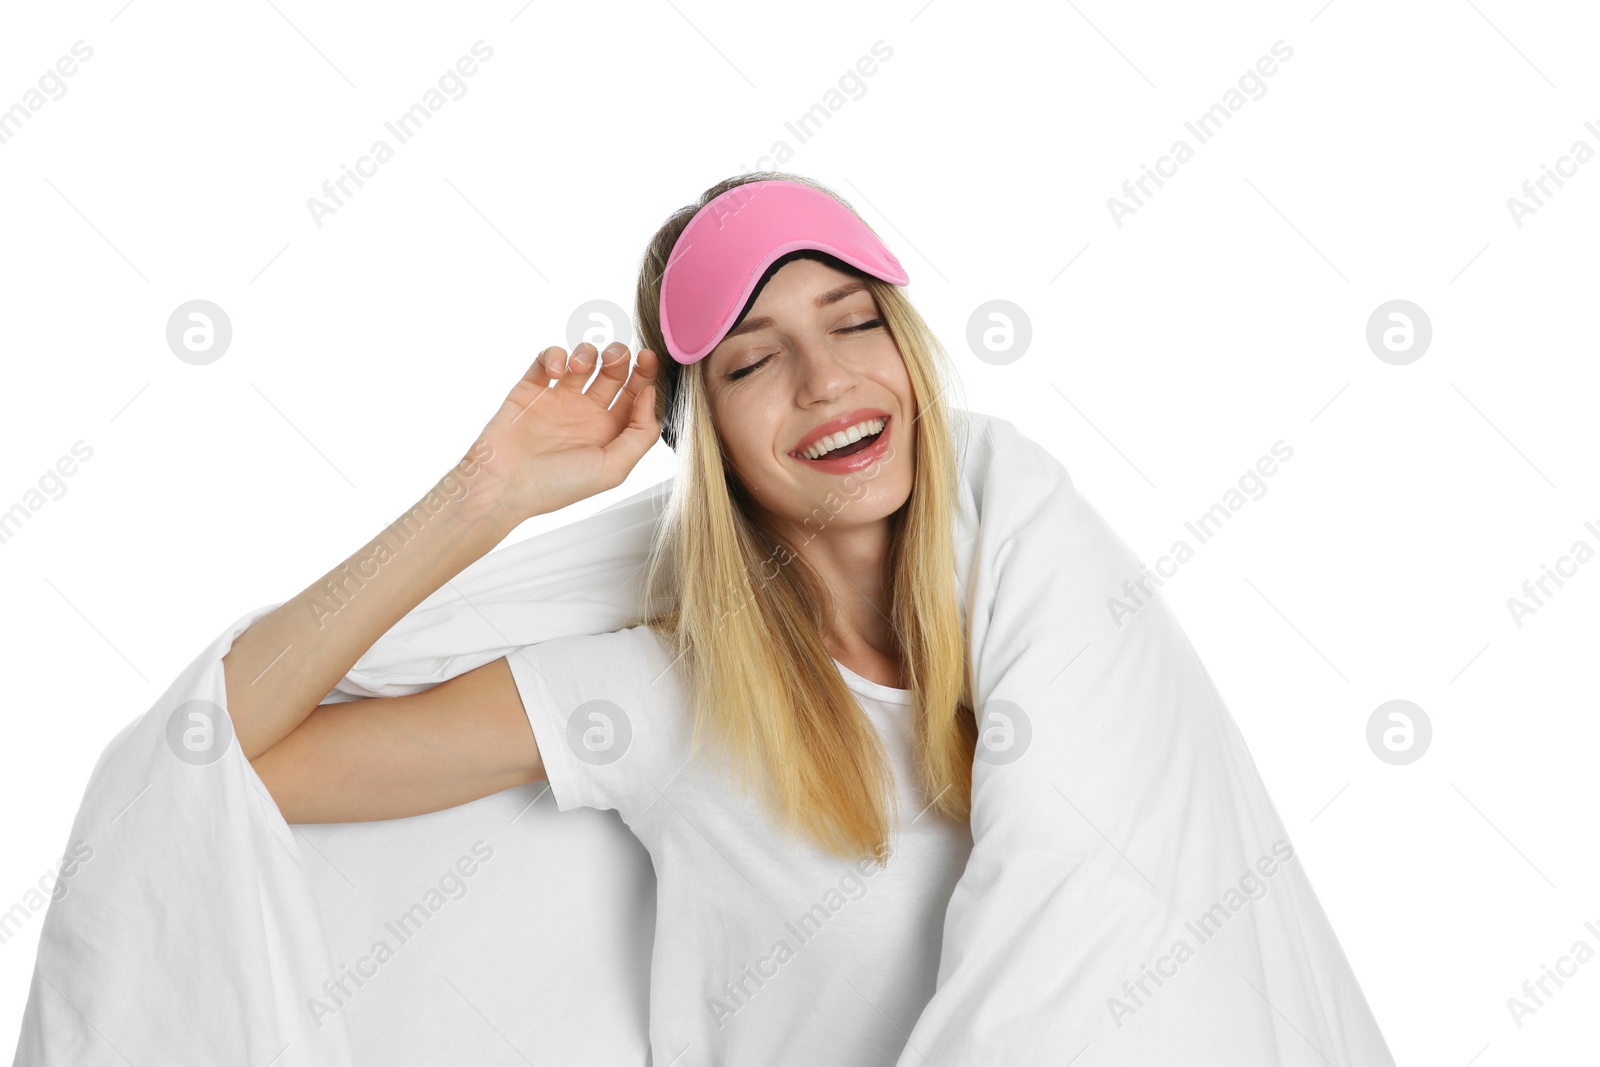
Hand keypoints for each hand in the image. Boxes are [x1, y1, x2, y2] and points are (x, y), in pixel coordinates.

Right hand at [469, 341, 660, 519]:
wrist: (504, 485)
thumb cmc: (557, 485)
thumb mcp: (614, 469)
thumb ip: (641, 434)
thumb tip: (651, 394)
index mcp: (608, 432)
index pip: (635, 395)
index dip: (645, 374)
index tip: (648, 358)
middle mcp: (585, 413)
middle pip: (613, 372)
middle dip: (619, 358)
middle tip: (617, 358)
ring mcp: (558, 399)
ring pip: (582, 359)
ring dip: (587, 354)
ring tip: (580, 367)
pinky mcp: (530, 389)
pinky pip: (547, 358)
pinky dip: (554, 355)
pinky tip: (556, 371)